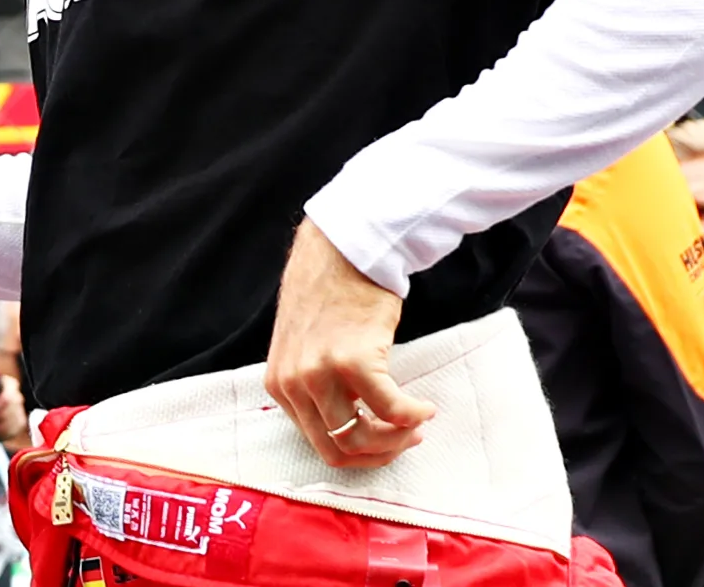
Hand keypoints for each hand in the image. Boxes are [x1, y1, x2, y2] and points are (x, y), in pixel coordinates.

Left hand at [264, 218, 433, 468]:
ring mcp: (320, 374)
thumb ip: (314, 385)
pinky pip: (390, 409)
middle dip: (378, 453)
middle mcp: (293, 384)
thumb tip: (349, 424)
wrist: (341, 249)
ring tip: (416, 423)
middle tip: (406, 438)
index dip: (357, 451)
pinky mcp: (353, 360)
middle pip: (337, 449)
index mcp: (279, 384)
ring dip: (397, 439)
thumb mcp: (303, 347)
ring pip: (361, 438)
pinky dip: (412, 415)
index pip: (317, 443)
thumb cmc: (329, 293)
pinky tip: (424, 407)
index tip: (384, 441)